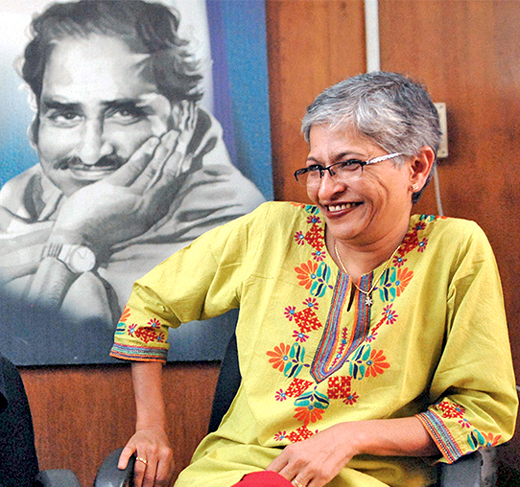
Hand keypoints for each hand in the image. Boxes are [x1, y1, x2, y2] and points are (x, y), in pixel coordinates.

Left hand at [50, 101, 197, 254]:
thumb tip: (140, 190)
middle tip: (183, 138)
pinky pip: (135, 167)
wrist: (77, 242)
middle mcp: (145, 207)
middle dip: (176, 155)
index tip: (187, 158)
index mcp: (149, 216)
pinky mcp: (115, 190)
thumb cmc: (97, 233)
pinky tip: (153, 141)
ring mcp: (131, 198)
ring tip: (173, 136)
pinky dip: (145, 153)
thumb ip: (137, 206)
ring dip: (165, 150)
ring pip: (154, 170)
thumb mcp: (125, 223)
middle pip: (166, 177)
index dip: (180, 172)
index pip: (170, 189)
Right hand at [118, 427, 174, 486]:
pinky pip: (127, 452)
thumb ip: (167, 472)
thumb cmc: (160, 447)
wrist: (152, 428)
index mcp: (166, 455)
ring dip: (136, 482)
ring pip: (139, 468)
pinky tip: (122, 467)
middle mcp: (155, 450)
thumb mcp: (168, 457)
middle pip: (149, 475)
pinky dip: (123, 460)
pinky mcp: (132, 443)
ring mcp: (144, 446)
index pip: (161, 478)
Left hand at [266, 424, 355, 486]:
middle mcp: (298, 460)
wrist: (341, 438)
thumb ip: (288, 460)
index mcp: (290, 451)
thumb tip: (275, 475)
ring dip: (294, 486)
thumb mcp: (300, 447)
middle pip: (280, 481)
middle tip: (281, 484)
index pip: (271, 470)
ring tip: (297, 482)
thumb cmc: (319, 442)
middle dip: (279, 485)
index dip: (267, 480)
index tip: (266, 483)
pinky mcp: (322, 478)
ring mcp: (310, 470)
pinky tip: (308, 484)